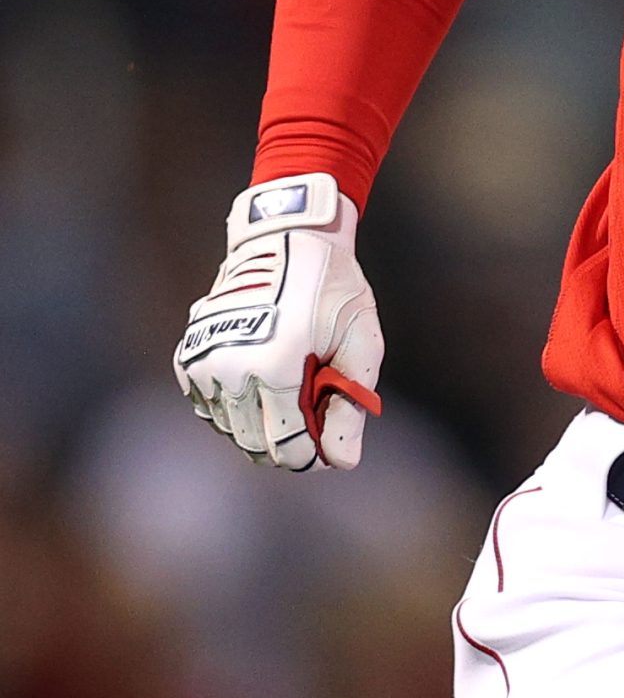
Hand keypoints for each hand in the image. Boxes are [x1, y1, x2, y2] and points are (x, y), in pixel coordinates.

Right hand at [174, 172, 383, 469]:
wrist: (286, 237)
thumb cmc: (333, 287)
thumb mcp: (361, 341)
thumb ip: (349, 404)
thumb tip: (343, 461)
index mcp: (276, 367)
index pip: (286, 444)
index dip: (310, 456)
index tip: (327, 452)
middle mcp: (231, 369)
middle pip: (254, 443)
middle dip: (287, 443)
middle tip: (313, 418)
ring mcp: (203, 363)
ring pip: (229, 429)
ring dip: (259, 425)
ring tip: (291, 390)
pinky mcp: (188, 356)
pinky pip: (208, 406)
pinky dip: (234, 407)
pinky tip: (262, 383)